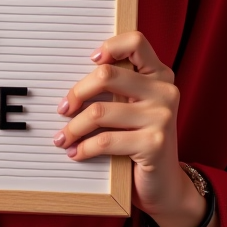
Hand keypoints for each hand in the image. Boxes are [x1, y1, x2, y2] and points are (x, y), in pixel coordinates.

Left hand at [53, 30, 203, 226]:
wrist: (164, 184)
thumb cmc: (140, 139)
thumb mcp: (134, 107)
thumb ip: (118, 88)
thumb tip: (73, 83)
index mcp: (159, 75)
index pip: (136, 42)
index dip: (110, 46)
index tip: (90, 61)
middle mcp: (165, 91)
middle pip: (107, 75)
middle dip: (77, 93)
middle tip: (63, 109)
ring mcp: (162, 117)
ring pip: (99, 111)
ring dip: (73, 127)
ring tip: (62, 138)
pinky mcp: (154, 144)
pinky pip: (105, 140)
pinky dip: (84, 148)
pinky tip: (76, 152)